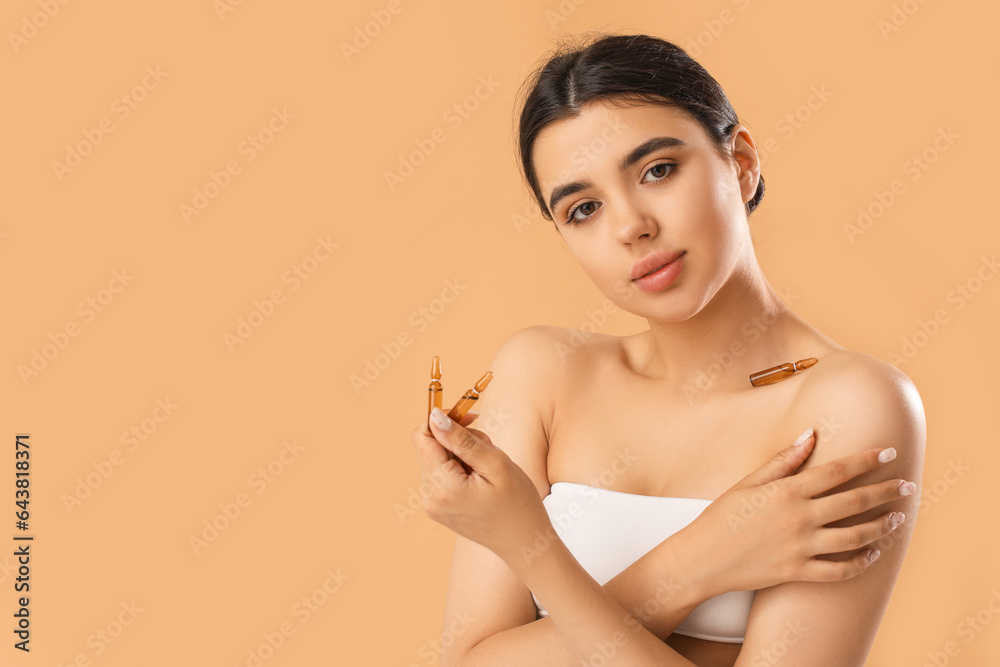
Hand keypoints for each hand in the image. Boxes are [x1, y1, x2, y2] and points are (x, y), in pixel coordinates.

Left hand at [410, 407, 550, 562]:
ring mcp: (433, 505)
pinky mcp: (439, 508)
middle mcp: (430, 497)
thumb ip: (462, 439)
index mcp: (442, 487)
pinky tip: (481, 480)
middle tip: (488, 449)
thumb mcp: (495, 464)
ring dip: (461, 454)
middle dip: (457, 440)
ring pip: (438, 459)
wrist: (524, 542)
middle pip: (431, 447)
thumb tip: (435, 417)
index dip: (442, 421)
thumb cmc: (518, 504)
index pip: (422, 437)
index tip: (468, 417)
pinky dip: (460, 469)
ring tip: (488, 469)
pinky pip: (442, 475)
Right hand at [682, 429, 913, 596]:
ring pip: (855, 537)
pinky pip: (839, 571)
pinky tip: (872, 555)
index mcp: (787, 492)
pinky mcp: (798, 572)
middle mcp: (799, 518)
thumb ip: (783, 461)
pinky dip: (860, 563)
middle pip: (854, 501)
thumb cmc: (721, 517)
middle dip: (886, 492)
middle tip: (907, 485)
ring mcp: (800, 547)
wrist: (702, 558)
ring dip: (881, 527)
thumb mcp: (748, 483)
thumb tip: (810, 436)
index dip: (866, 460)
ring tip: (897, 519)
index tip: (888, 453)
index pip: (836, 471)